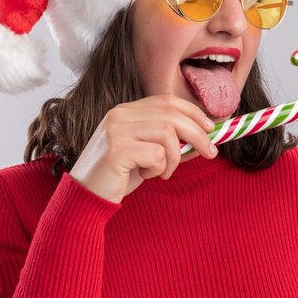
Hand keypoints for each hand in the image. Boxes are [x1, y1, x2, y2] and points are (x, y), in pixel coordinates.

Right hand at [68, 94, 216, 203]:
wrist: (86, 196)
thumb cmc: (118, 175)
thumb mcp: (145, 152)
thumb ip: (167, 141)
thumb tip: (204, 138)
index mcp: (126, 111)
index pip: (167, 100)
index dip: (193, 112)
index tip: (210, 128)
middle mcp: (119, 115)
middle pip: (171, 114)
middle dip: (198, 134)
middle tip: (210, 153)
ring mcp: (116, 131)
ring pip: (167, 133)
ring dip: (175, 157)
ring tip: (163, 172)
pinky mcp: (116, 151)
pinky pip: (157, 154)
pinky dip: (160, 168)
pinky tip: (146, 176)